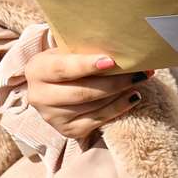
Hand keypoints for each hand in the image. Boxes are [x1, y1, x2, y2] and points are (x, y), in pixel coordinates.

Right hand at [22, 49, 145, 140]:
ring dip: (120, 93)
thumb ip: (82, 50)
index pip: (63, 69)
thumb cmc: (64, 62)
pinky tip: (132, 97)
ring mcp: (52, 117)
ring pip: (92, 106)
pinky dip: (118, 108)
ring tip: (140, 80)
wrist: (50, 88)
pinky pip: (98, 120)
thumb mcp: (64, 52)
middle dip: (114, 82)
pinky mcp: (67, 131)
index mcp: (36, 70)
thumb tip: (118, 46)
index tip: (111, 61)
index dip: (86, 65)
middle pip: (81, 92)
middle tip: (139, 71)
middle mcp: (39, 96)